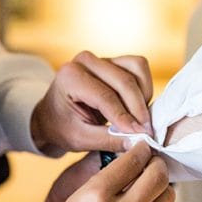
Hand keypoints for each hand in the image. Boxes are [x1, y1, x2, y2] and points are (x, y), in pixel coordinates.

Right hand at [23, 142, 185, 201]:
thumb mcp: (74, 199)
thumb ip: (104, 182)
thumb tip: (133, 164)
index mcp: (94, 195)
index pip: (132, 161)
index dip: (142, 150)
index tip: (144, 149)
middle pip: (156, 177)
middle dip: (157, 166)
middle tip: (155, 166)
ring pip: (168, 198)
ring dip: (163, 190)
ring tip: (155, 192)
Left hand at [31, 51, 153, 155]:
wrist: (54, 115)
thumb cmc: (63, 127)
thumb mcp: (81, 139)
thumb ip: (109, 140)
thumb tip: (138, 142)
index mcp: (70, 77)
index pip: (106, 97)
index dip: (126, 117)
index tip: (142, 135)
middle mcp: (85, 61)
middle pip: (125, 81)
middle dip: (139, 108)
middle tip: (147, 131)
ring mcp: (101, 58)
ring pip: (136, 69)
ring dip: (144, 96)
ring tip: (139, 118)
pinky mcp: (114, 61)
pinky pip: (138, 68)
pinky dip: (144, 87)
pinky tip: (137, 107)